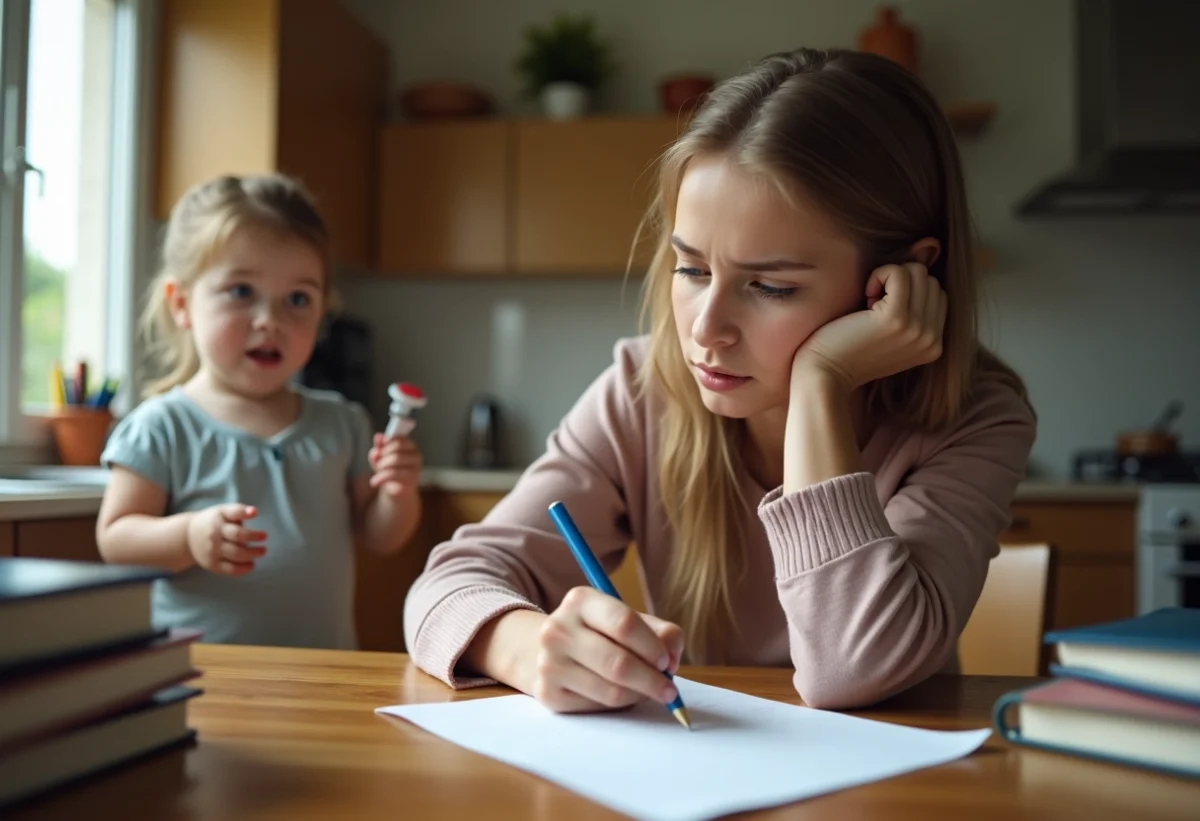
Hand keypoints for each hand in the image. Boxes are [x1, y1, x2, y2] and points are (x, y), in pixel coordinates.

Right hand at [185, 503, 265, 575]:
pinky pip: (230, 569)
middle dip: (254, 536)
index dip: (245, 512)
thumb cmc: (213, 522)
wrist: (187, 537)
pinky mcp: (212, 564)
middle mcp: (215, 533)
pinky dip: (243, 569)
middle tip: (264, 536)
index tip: (255, 513)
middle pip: (238, 535)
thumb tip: (254, 512)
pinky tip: (252, 565)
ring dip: (253, 554)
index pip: (233, 513)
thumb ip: (238, 511)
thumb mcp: (222, 512)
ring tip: (262, 551)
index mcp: (219, 517)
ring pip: (236, 554)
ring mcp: (213, 550)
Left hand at [369, 433, 422, 497]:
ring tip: (374, 476)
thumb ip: (379, 446)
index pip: (399, 438)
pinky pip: (394, 474)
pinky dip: (381, 477)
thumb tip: (378, 436)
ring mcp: (416, 467)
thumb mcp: (381, 457)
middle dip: (383, 455)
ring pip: (396, 459)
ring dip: (381, 467)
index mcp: (410, 446)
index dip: (386, 443)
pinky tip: (374, 482)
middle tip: (376, 464)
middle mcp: (416, 455)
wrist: (397, 491)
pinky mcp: (413, 479)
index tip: (378, 451)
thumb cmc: (390, 470)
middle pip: (397, 447)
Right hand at [531, 586, 684, 712]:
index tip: (668, 662)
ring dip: (639, 696)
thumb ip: (661, 632)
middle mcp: (558, 629)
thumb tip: (672, 661)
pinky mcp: (548, 693)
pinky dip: (618, 705)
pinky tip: (621, 694)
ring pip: (611, 691)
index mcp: (580, 601)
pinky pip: (597, 707)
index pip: (624, 623)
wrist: (546, 649)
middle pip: (618, 664)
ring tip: (647, 691)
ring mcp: (549, 663)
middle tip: (669, 691)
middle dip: (652, 681)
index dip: (653, 647)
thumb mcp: (627, 619)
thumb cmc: (599, 632)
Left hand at [792, 262, 946, 391]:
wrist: (824, 376)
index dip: (907, 292)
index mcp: (934, 344)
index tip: (879, 311)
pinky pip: (900, 272)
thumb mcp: (889, 331)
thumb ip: (912, 304)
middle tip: (871, 308)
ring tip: (868, 305)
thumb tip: (928, 246)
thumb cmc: (847, 349)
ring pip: (918, 272)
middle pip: (929, 279)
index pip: (937, 293)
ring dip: (888, 279)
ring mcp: (918, 330)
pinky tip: (864, 297)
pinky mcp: (897, 318)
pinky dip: (879, 275)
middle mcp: (932, 339)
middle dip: (899, 284)